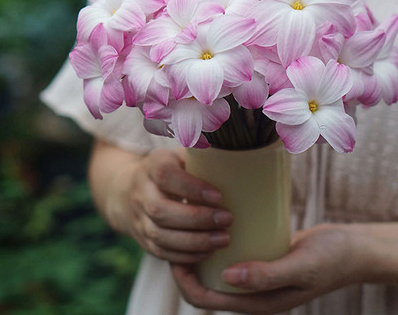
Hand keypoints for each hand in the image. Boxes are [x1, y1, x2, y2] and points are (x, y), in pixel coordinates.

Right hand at [98, 147, 232, 263]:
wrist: (129, 189)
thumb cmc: (170, 169)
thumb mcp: (181, 155)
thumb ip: (201, 156)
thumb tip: (231, 153)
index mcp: (152, 165)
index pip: (166, 175)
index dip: (192, 187)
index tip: (219, 196)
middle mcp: (141, 192)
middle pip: (161, 210)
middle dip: (196, 219)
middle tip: (227, 220)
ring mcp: (138, 217)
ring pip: (160, 235)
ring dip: (194, 242)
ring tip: (223, 239)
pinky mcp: (142, 239)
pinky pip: (161, 252)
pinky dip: (185, 256)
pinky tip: (208, 253)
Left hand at [171, 224, 368, 313]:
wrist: (350, 250)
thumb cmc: (329, 259)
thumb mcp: (300, 268)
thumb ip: (266, 276)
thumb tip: (228, 278)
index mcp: (257, 302)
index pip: (207, 299)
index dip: (185, 281)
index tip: (175, 253)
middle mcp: (252, 292)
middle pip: (206, 285)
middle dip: (186, 266)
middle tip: (178, 235)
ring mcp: (256, 275)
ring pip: (216, 270)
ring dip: (199, 254)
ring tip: (191, 227)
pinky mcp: (261, 259)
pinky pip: (232, 256)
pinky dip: (217, 245)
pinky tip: (214, 223)